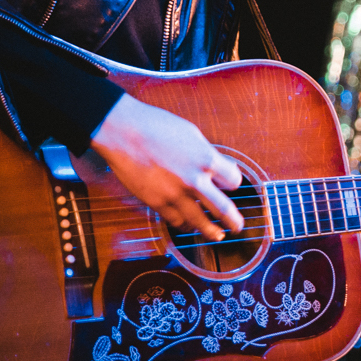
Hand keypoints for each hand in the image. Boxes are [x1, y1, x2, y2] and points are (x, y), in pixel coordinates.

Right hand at [89, 94, 243, 239]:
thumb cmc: (155, 126)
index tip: (230, 185)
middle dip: (234, 221)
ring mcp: (175, 194)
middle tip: (238, 226)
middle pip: (223, 209)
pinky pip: (176, 221)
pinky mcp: (156, 203)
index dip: (232, 183)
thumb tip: (214, 166)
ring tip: (217, 235)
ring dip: (211, 231)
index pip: (233, 181)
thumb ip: (205, 153)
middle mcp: (195, 180)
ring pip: (200, 222)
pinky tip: (187, 224)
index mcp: (206, 159)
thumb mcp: (191, 133)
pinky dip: (184, 224)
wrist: (123, 132)